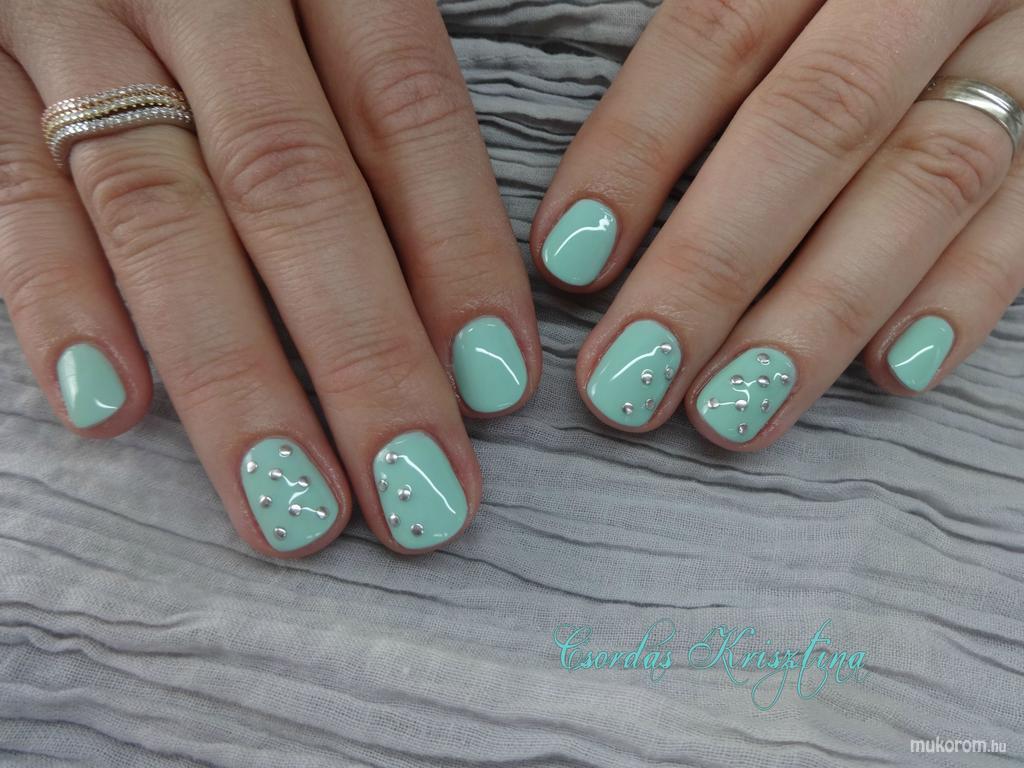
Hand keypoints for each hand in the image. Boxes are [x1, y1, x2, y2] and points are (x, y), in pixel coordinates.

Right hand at [0, 1, 540, 555]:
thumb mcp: (324, 1)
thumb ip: (378, 112)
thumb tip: (458, 314)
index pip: (404, 109)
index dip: (458, 252)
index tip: (497, 389)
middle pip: (294, 185)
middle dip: (363, 356)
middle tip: (418, 499)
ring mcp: (72, 24)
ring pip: (160, 212)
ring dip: (234, 376)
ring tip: (293, 507)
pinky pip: (10, 192)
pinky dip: (58, 300)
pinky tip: (110, 412)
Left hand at [532, 0, 1023, 448]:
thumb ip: (707, 50)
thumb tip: (588, 212)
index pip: (716, 34)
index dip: (635, 149)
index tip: (567, 263)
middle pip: (813, 123)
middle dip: (711, 267)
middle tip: (627, 382)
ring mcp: (1022, 49)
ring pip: (925, 180)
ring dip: (818, 313)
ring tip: (730, 413)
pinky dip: (965, 294)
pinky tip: (890, 373)